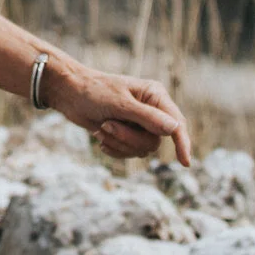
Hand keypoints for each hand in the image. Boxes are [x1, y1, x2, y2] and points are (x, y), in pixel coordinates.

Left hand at [47, 59, 193, 165]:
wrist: (69, 94)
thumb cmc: (94, 91)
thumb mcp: (120, 104)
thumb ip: (147, 117)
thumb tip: (174, 128)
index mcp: (155, 95)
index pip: (176, 123)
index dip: (183, 143)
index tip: (185, 163)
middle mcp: (152, 111)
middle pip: (154, 141)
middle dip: (128, 139)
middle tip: (107, 126)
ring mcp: (140, 124)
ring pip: (141, 149)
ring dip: (118, 142)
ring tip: (102, 127)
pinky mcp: (128, 134)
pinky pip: (129, 153)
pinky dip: (113, 148)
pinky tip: (100, 137)